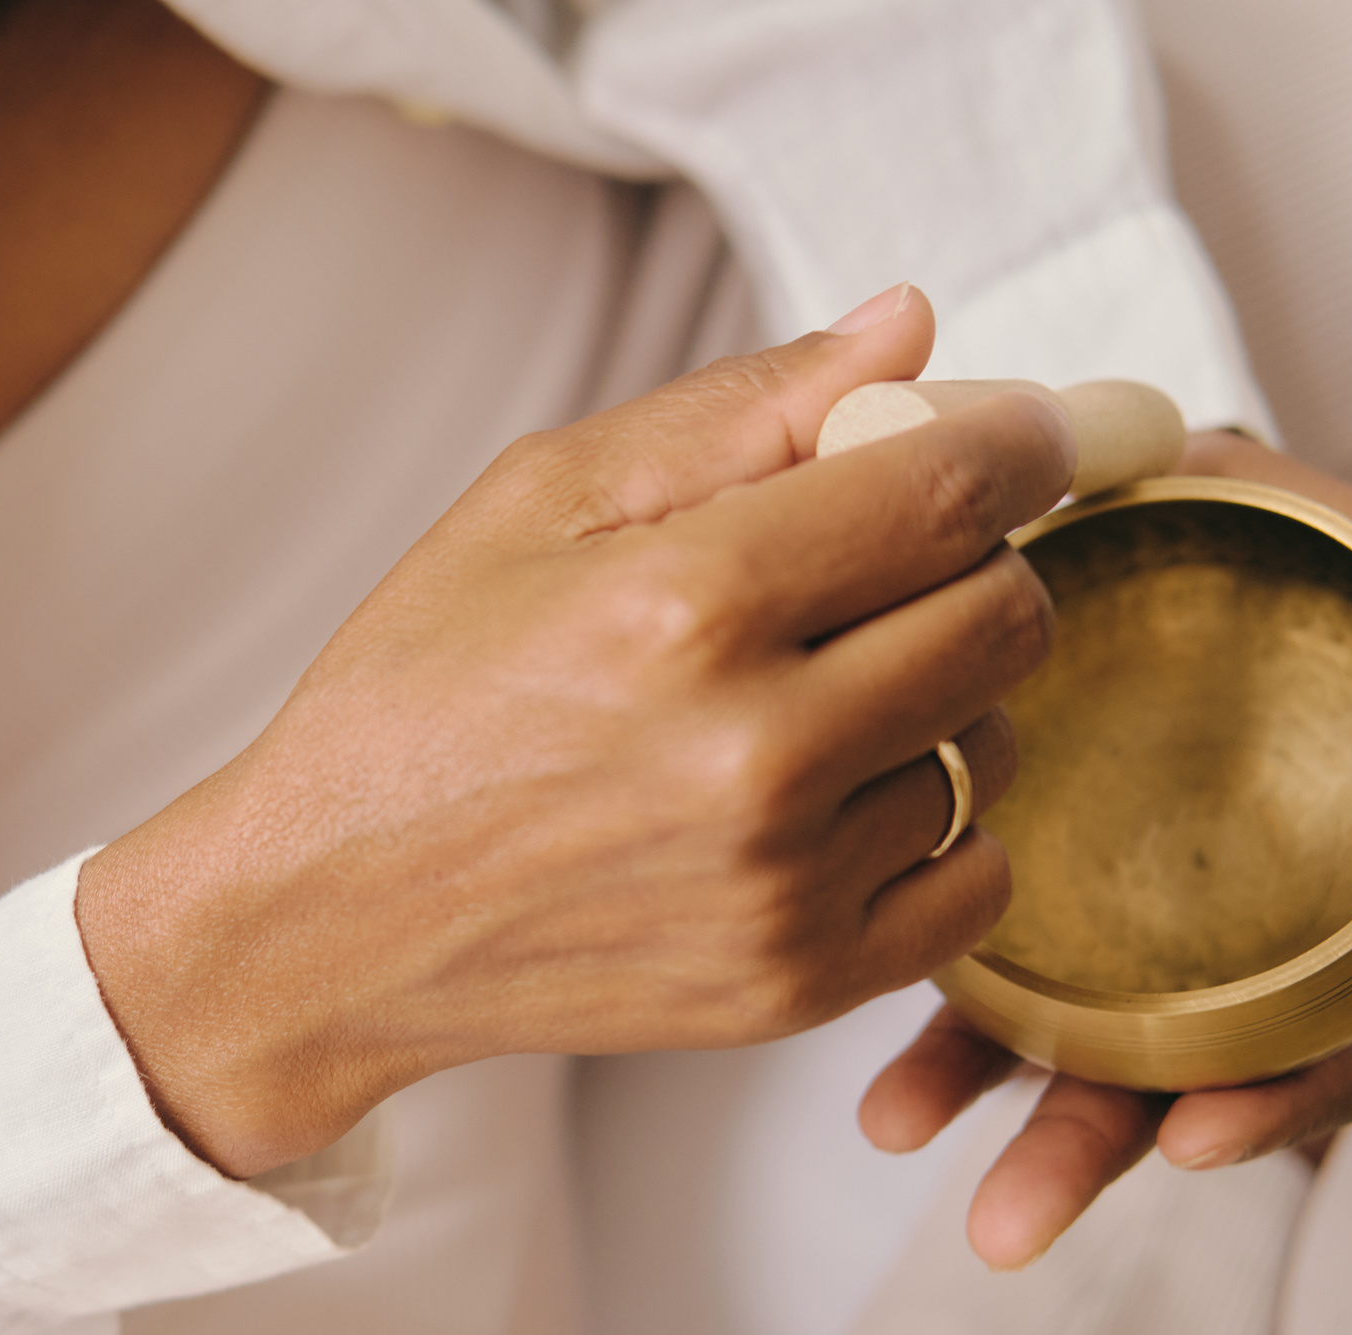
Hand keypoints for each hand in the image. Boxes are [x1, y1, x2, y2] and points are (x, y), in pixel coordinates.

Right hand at [78, 284, 1079, 1175]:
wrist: (329, 917)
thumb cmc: (417, 694)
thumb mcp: (534, 504)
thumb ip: (736, 410)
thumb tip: (909, 329)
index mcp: (684, 602)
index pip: (954, 484)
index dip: (1022, 436)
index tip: (1022, 432)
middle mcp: (753, 750)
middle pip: (1007, 613)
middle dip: (976, 562)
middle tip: (892, 564)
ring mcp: (784, 885)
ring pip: (993, 746)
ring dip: (936, 703)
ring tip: (811, 699)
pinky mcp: (796, 987)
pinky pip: (978, 880)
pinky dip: (939, 828)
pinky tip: (836, 800)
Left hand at [862, 431, 1351, 1268]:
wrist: (1144, 476)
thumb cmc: (1298, 543)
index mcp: (1338, 888)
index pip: (1339, 1031)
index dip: (1287, 1098)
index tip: (1201, 1139)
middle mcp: (1226, 920)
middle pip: (1179, 1067)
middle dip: (1093, 1147)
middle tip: (1005, 1225)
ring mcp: (1113, 905)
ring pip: (1063, 1035)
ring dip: (986, 1101)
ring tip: (899, 1129)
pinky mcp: (1014, 872)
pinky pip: (969, 964)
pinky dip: (934, 1029)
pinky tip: (877, 1081)